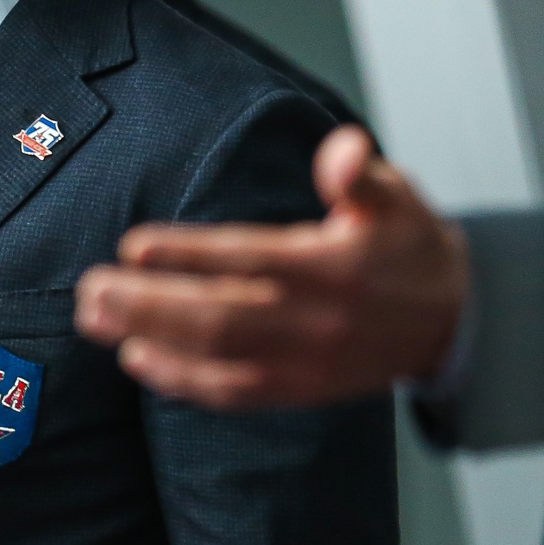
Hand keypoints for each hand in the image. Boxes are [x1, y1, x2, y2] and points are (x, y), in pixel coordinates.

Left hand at [73, 126, 469, 409]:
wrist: (453, 321)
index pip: (251, 259)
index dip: (191, 255)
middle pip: (221, 317)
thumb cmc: (407, 247)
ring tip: (95, 319)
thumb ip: (359, 174)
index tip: (134, 244)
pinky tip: (138, 359)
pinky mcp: (301, 392)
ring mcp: (307, 363)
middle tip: (90, 289)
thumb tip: (343, 151)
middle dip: (149, 304)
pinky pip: (234, 394)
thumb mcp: (395, 197)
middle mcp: (317, 320)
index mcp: (334, 266)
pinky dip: (183, 381)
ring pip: (218, 358)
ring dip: (151, 339)